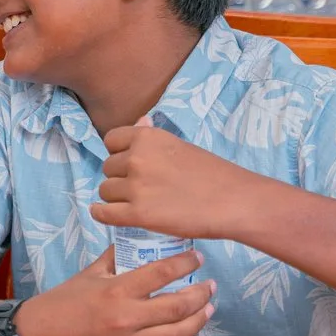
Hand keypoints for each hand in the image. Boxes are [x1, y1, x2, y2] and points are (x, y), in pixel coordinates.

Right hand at [17, 246, 214, 335]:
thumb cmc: (60, 303)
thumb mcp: (88, 274)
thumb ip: (114, 259)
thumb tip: (135, 241)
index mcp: (116, 290)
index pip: (161, 272)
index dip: (186, 263)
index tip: (198, 258)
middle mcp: (125, 318)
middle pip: (177, 307)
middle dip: (200, 295)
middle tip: (210, 287)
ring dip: (198, 322)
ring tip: (208, 310)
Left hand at [99, 122, 255, 242]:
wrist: (233, 201)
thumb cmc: (213, 173)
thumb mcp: (179, 145)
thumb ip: (153, 137)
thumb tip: (141, 121)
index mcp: (147, 137)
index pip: (111, 141)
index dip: (118, 153)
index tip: (129, 164)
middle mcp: (137, 158)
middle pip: (108, 167)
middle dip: (120, 177)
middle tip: (141, 187)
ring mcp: (136, 187)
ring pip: (106, 191)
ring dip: (116, 197)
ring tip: (136, 202)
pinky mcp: (138, 214)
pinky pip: (103, 213)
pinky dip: (102, 214)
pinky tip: (109, 214)